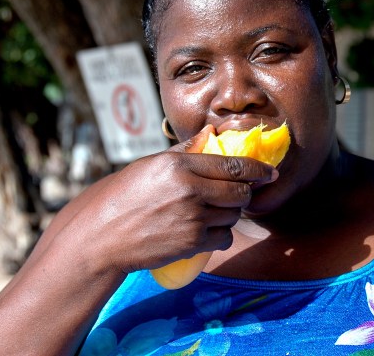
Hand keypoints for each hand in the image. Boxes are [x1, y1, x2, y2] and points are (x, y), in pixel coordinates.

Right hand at [57, 125, 278, 274]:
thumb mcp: (152, 165)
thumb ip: (185, 151)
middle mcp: (190, 190)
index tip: (271, 173)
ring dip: (230, 214)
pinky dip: (221, 235)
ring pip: (234, 215)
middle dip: (244, 194)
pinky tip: (206, 230)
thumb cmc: (124, 196)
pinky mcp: (192, 242)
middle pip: (240, 192)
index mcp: (180, 165)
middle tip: (236, 195)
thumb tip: (212, 132)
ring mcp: (192, 217)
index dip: (258, 170)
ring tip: (212, 212)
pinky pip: (224, 237)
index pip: (233, 165)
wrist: (102, 236)